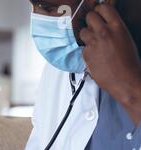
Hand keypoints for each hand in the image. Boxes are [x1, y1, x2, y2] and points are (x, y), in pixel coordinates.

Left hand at [80, 4, 140, 121]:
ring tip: (94, 43)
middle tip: (94, 27)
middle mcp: (104, 32)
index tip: (99, 15)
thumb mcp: (125, 39)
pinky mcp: (86, 54)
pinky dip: (87, 50)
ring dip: (87, 35)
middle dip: (91, 21)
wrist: (124, 80)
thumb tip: (106, 23)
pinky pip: (83, 47)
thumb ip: (114, 29)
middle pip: (89, 17)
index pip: (102, 8)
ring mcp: (93, 43)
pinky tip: (95, 57)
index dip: (99, 11)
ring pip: (83, 31)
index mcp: (117, 26)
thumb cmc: (129, 62)